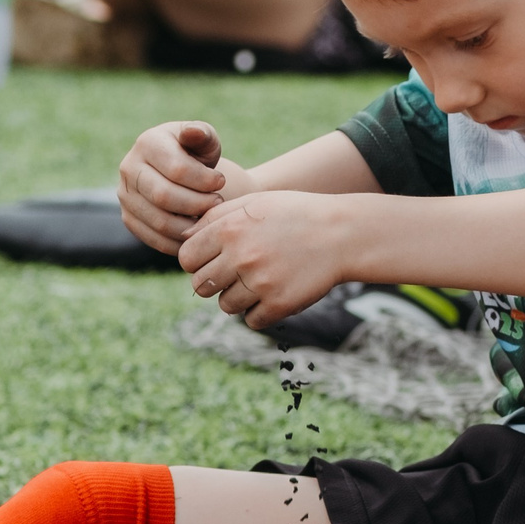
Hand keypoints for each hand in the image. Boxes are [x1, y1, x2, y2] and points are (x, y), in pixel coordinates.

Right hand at [118, 119, 247, 252]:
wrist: (180, 174)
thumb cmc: (196, 155)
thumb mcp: (205, 141)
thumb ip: (203, 134)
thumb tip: (192, 132)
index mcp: (147, 142)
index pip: (176, 169)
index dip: (204, 180)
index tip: (221, 182)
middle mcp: (129, 168)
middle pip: (164, 196)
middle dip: (198, 204)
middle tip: (217, 203)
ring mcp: (125, 195)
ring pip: (159, 221)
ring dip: (191, 225)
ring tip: (209, 217)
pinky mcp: (128, 219)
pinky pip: (154, 239)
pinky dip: (180, 242)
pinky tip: (198, 232)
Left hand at [178, 190, 348, 329]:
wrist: (341, 234)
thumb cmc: (293, 214)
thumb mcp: (253, 203)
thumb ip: (215, 217)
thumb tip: (183, 236)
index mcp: (230, 229)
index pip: (187, 258)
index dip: (195, 261)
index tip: (211, 260)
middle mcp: (241, 256)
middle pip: (201, 286)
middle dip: (212, 282)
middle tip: (233, 274)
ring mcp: (260, 282)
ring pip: (225, 306)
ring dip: (237, 298)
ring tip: (258, 281)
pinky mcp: (279, 304)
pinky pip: (251, 320)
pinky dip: (259, 312)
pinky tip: (273, 293)